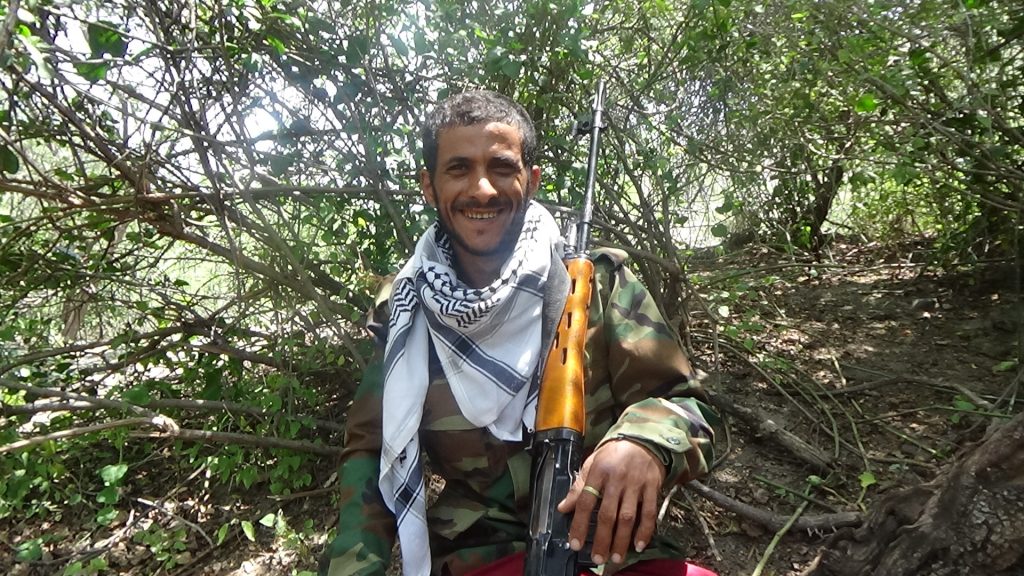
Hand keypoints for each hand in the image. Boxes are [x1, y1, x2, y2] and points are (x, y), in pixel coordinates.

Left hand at [556, 439, 665, 565]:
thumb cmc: (614, 453)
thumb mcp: (592, 463)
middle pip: (607, 514)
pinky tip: (638, 545)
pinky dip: (645, 530)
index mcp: (598, 472)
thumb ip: (578, 486)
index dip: (579, 524)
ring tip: (616, 557)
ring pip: (628, 517)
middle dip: (602, 539)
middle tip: (598, 558)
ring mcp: (636, 484)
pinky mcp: (652, 487)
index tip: (575, 543)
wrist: (643, 437)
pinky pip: (649, 512)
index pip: (585, 501)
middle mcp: (617, 479)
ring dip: (622, 539)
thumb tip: (563, 507)